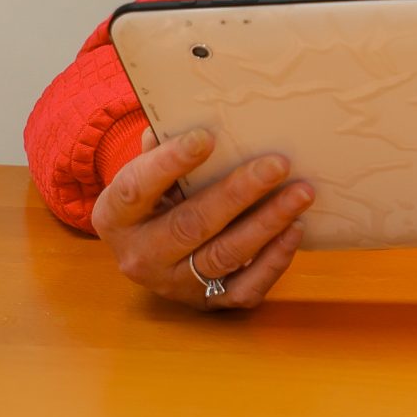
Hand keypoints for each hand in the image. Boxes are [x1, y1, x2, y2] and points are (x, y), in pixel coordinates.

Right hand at [88, 126, 312, 311]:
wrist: (149, 250)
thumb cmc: (156, 196)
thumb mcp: (147, 170)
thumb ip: (163, 145)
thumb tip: (194, 113)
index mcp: (116, 216)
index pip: (138, 189)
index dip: (170, 163)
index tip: (207, 137)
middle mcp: (140, 256)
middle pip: (191, 225)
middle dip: (238, 193)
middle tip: (278, 164)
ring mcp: (174, 285)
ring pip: (224, 256)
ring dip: (267, 223)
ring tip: (301, 193)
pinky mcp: (207, 303)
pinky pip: (245, 289)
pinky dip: (274, 261)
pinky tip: (295, 230)